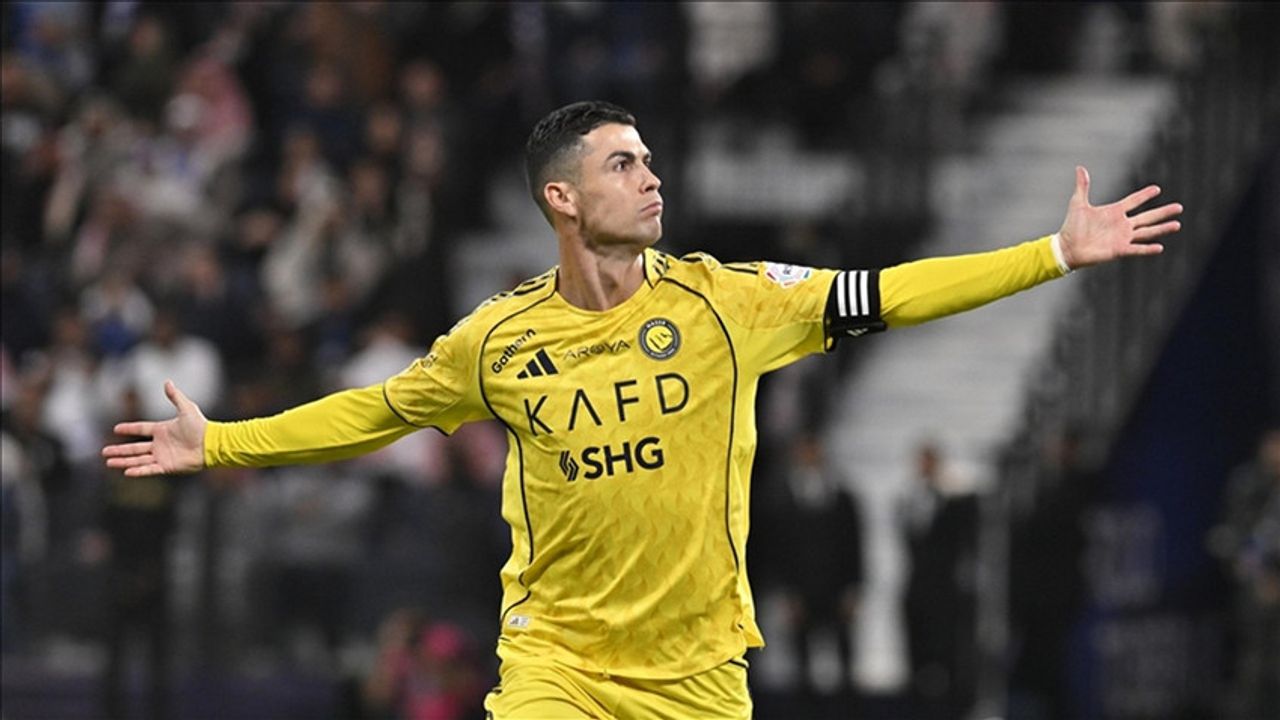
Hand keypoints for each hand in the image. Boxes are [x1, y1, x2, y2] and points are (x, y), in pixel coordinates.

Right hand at [102, 380, 206, 475]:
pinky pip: (149, 469)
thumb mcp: (186, 408)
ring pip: (138, 460)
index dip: (129, 429)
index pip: (141, 429)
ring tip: (109, 462)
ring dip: (123, 461)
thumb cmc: (201, 426)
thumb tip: (167, 381)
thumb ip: (175, 396)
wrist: (211, 443)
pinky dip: (138, 471)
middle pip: (135, 448)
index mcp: (162, 430)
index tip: (116, 429)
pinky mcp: (167, 467)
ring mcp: (163, 456)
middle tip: (104, 452)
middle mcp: (160, 444)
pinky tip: (126, 471)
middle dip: (119, 450)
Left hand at [1057, 166, 1182, 268]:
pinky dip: (1147, 249)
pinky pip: (1136, 249)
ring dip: (1162, 229)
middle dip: (1163, 212)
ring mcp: (1122, 238)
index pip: (1133, 201)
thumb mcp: (1078, 204)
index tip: (1157, 189)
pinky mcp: (1119, 250)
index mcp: (1114, 212)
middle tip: (1179, 207)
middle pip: (1147, 217)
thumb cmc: (1072, 227)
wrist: (1067, 247)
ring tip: (1177, 225)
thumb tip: (1080, 167)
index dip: (1144, 195)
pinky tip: (1160, 247)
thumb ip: (1082, 186)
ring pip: (1147, 232)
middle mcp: (1122, 224)